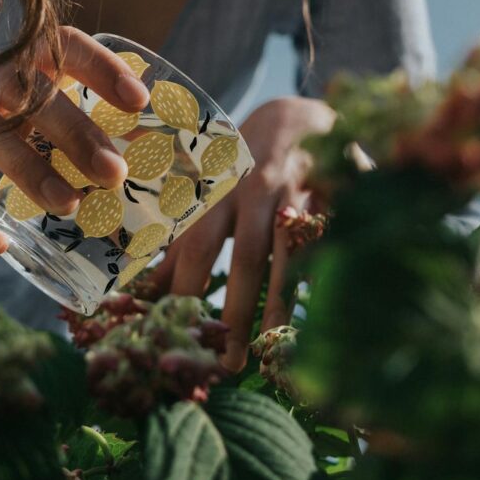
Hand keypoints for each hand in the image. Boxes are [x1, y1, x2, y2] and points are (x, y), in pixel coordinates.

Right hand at [0, 27, 148, 253]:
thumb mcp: (28, 104)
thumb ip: (73, 119)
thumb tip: (144, 156)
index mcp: (21, 61)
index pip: (65, 48)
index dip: (103, 69)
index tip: (139, 100)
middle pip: (34, 98)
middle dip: (77, 135)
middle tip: (115, 173)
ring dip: (33, 173)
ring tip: (70, 205)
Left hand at [150, 97, 335, 370]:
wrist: (302, 115)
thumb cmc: (245, 166)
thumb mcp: (208, 195)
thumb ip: (181, 241)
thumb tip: (141, 290)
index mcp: (216, 191)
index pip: (197, 247)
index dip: (184, 290)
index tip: (175, 335)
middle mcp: (257, 191)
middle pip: (245, 255)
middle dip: (235, 310)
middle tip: (228, 364)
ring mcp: (301, 192)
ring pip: (292, 253)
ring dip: (281, 303)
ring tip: (272, 348)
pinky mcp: (339, 194)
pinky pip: (333, 240)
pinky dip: (326, 275)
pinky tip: (323, 312)